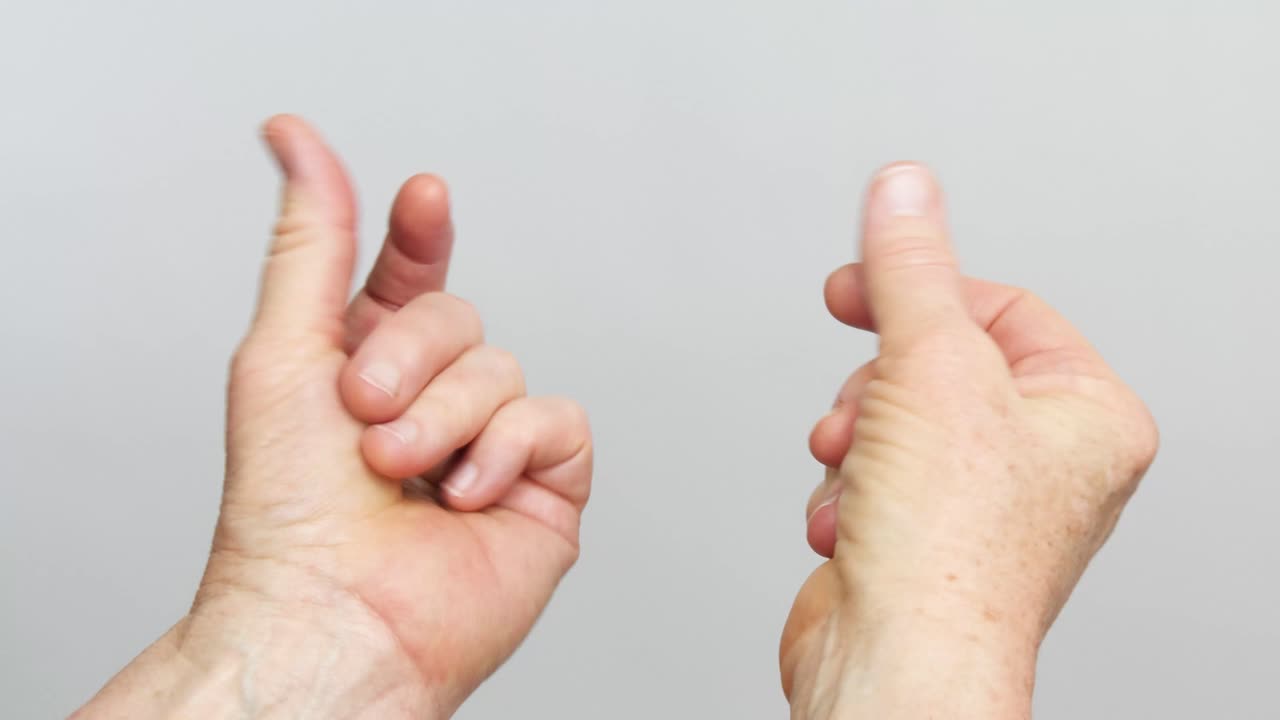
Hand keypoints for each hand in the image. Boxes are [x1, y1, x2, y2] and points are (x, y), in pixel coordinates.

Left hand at [76, 117, 590, 718]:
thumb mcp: (283, 350)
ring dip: (444, 420)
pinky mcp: (543, 487)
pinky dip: (508, 452)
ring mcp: (492, 445)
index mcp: (371, 367)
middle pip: (459, 316)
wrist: (333, 616)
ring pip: (504, 367)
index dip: (420, 234)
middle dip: (407, 361)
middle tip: (365, 417)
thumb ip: (313, 242)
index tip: (423, 198)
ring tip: (404, 476)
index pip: (412, 277)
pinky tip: (467, 496)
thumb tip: (294, 139)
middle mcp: (434, 403)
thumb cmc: (288, 510)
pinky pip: (558, 421)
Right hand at [780, 165, 1156, 717]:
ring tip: (863, 485)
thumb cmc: (948, 548)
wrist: (895, 661)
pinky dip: (844, 494)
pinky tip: (854, 529)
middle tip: (868, 419)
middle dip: (877, 390)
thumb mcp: (930, 364)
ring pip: (888, 418)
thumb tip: (904, 188)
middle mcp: (1045, 461)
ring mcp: (980, 503)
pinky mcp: (921, 535)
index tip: (854, 287)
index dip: (920, 291)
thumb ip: (910, 267)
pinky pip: (867, 474)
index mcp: (1088, 415)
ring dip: (853, 445)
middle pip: (932, 363)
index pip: (998, 306)